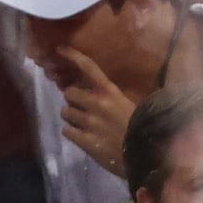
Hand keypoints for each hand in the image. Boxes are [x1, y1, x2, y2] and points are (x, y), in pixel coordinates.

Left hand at [55, 47, 136, 177]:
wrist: (143, 153)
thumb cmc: (141, 127)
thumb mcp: (129, 104)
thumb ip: (112, 97)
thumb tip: (98, 92)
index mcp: (111, 92)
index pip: (89, 68)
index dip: (73, 56)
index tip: (59, 49)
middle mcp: (97, 103)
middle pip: (69, 93)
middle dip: (72, 99)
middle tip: (81, 107)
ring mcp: (88, 122)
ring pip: (65, 113)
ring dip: (71, 117)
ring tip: (83, 123)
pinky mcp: (83, 140)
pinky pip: (66, 131)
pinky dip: (72, 133)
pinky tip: (83, 136)